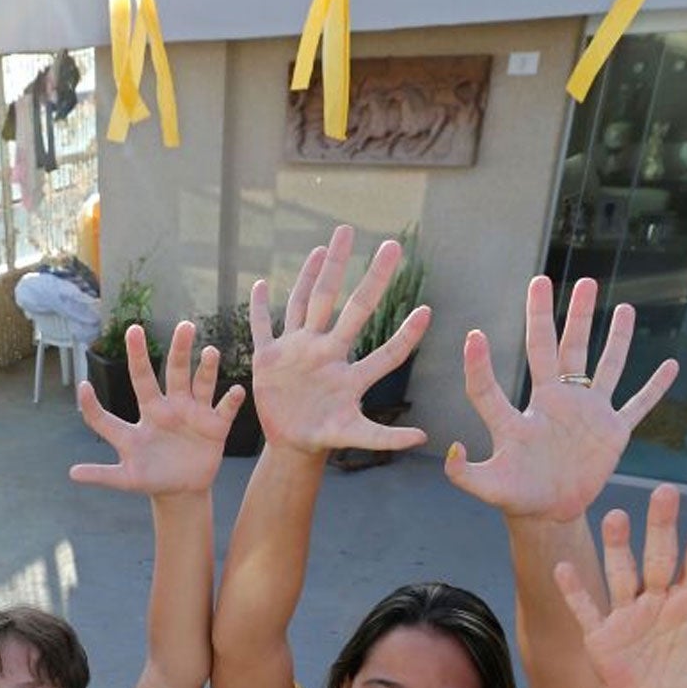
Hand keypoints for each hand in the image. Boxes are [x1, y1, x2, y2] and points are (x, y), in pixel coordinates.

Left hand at [69, 320, 238, 496]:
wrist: (181, 490)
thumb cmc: (151, 477)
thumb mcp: (126, 478)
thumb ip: (102, 474)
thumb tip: (72, 474)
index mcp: (145, 416)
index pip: (125, 399)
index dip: (99, 401)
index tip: (82, 387)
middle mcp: (168, 407)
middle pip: (172, 373)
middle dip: (178, 350)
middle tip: (183, 326)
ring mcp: (192, 413)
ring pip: (200, 383)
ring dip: (206, 367)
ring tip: (210, 351)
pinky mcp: (214, 427)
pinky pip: (224, 409)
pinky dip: (231, 400)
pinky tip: (235, 391)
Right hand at [248, 226, 429, 456]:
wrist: (291, 441)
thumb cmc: (323, 437)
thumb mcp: (354, 437)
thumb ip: (384, 438)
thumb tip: (423, 438)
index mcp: (349, 375)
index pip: (385, 351)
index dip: (406, 335)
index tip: (428, 312)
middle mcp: (327, 353)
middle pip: (352, 308)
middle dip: (372, 277)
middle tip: (393, 246)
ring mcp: (298, 350)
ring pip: (307, 304)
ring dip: (315, 274)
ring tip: (326, 246)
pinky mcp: (269, 358)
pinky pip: (262, 327)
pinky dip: (259, 308)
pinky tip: (261, 285)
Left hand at [445, 276, 676, 521]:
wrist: (550, 514)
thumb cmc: (517, 498)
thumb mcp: (489, 487)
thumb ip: (464, 473)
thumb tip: (451, 449)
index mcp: (521, 417)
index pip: (493, 387)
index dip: (480, 365)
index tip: (472, 336)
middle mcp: (553, 403)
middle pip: (553, 350)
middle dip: (550, 315)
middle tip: (543, 280)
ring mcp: (586, 414)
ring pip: (603, 365)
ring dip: (613, 335)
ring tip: (620, 303)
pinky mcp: (612, 432)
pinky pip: (638, 405)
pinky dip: (655, 388)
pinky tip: (672, 365)